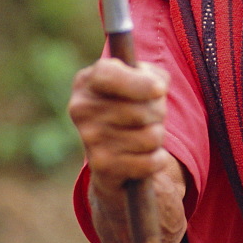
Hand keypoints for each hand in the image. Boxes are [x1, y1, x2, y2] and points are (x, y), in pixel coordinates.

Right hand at [69, 57, 169, 199]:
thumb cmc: (134, 102)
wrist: (113, 148)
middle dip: (159, 112)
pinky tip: (146, 154)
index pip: (108, 76)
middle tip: (152, 114)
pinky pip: (150, 162)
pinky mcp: (102, 166)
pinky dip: (158, 159)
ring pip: (150, 137)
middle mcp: (82, 109)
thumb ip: (154, 75)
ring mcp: (89, 139)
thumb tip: (156, 88)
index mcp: (88, 81)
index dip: (138, 83)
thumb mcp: (143, 78)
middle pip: (140, 111)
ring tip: (146, 132)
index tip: (160, 90)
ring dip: (159, 135)